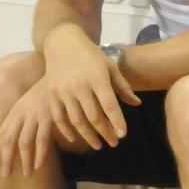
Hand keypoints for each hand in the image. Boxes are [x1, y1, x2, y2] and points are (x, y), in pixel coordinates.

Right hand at [0, 28, 139, 174]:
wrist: (63, 43)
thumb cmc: (92, 55)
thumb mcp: (110, 66)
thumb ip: (123, 86)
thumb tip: (137, 104)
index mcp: (97, 77)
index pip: (109, 105)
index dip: (117, 121)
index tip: (123, 135)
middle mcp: (79, 85)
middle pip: (93, 116)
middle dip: (105, 132)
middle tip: (114, 143)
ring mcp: (63, 91)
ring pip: (76, 120)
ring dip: (88, 136)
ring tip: (99, 145)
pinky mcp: (51, 95)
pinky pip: (59, 118)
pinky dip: (68, 131)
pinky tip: (77, 138)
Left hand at [0, 78, 65, 176]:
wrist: (59, 72)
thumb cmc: (45, 90)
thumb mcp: (27, 102)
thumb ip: (18, 118)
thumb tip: (9, 136)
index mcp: (15, 111)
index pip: (1, 135)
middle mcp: (22, 113)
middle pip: (9, 141)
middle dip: (7, 160)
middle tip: (6, 175)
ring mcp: (35, 114)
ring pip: (25, 142)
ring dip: (25, 160)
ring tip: (27, 173)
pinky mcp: (49, 115)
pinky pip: (43, 138)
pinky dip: (41, 153)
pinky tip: (40, 163)